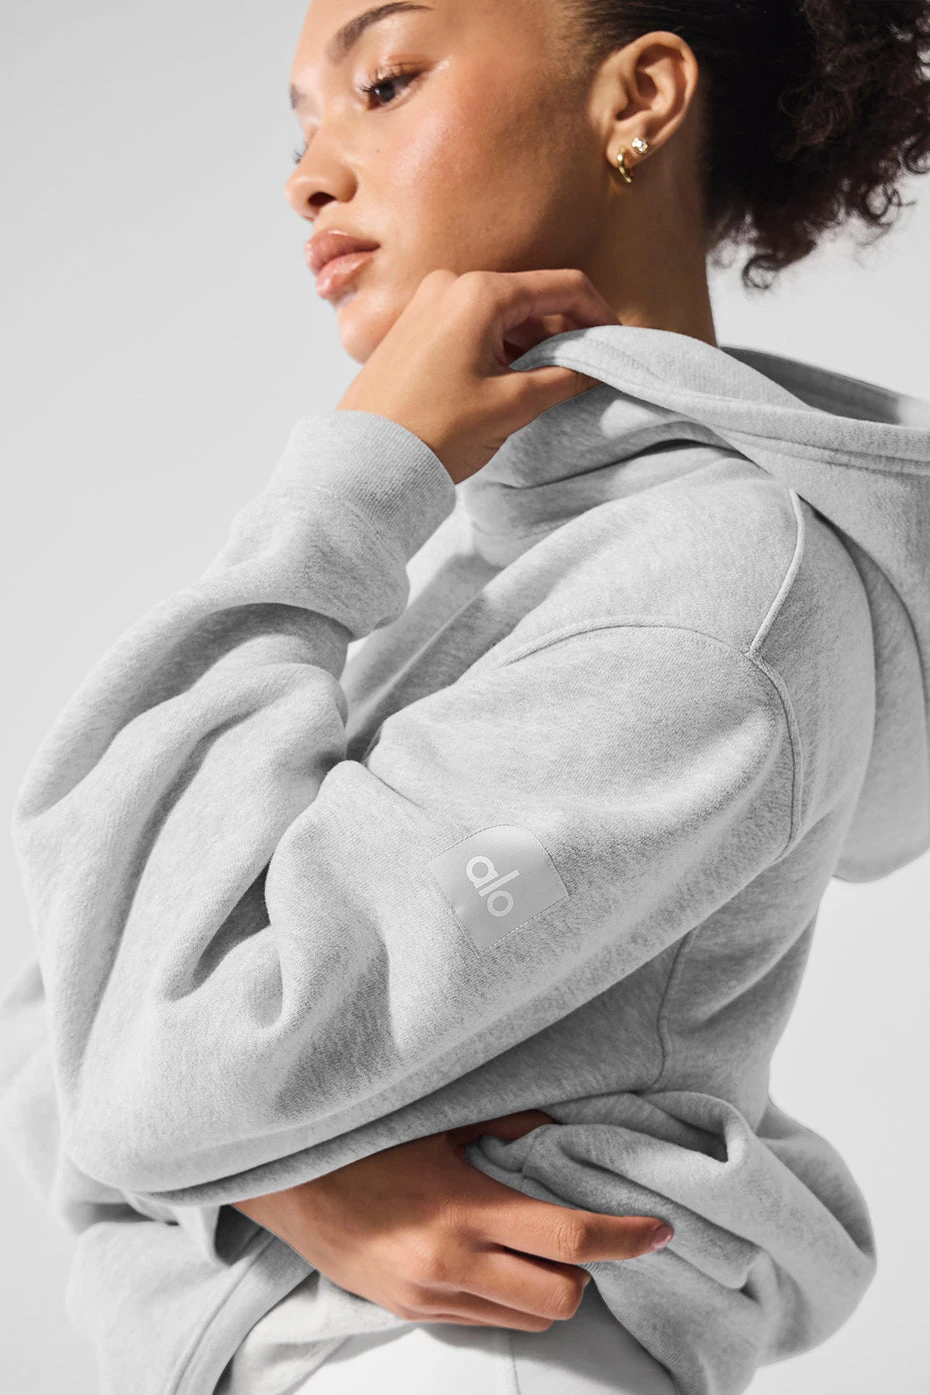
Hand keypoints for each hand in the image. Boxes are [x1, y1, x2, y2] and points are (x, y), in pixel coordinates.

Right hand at [231, 1110, 670, 1330]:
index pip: (569, 1238)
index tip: (659, 1229)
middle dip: (588, 1272)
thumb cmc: (366, 1142)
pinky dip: (509, 1298)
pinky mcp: (412, 1314)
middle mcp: (453, 1265)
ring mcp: (431, 1298)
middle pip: (561, 1297)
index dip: (625, 1237)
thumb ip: (509, 1125)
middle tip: (585, 1236)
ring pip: (528, 1319)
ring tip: (538, 1248)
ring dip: (550, 1290)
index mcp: (465, 1210)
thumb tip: (563, 1132)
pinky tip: (496, 1260)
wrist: (289, 1185)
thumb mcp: (441, 1123)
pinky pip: (485, 1322)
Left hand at [335, 268, 620, 484]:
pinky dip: (500, 349)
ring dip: (531, 345)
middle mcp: (451, 284)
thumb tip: (596, 367)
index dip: (599, 313)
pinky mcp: (415, 327)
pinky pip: (473, 326)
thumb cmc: (432, 431)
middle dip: (563, 333)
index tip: (617, 342)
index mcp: (479, 293)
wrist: (365, 460)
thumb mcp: (512, 405)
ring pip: (503, 315)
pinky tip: (509, 385)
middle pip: (531, 298)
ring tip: (546, 388)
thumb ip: (564, 378)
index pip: (562, 286)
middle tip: (584, 373)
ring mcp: (428, 303)